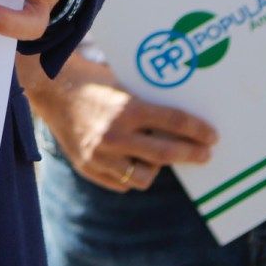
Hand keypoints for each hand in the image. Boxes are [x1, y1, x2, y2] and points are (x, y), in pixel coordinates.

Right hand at [34, 58, 215, 191]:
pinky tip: (136, 162)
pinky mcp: (88, 168)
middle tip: (205, 155)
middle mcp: (115, 135)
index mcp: (127, 108)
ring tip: (161, 159)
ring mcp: (101, 155)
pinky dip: (130, 174)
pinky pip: (121, 182)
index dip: (197, 130)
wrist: (52, 91)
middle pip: (165, 153)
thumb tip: (182, 116)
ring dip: (156, 168)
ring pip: (143, 177)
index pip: (174, 122)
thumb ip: (147, 102)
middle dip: (191, 154)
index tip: (212, 136)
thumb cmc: (94, 82)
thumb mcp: (124, 84)